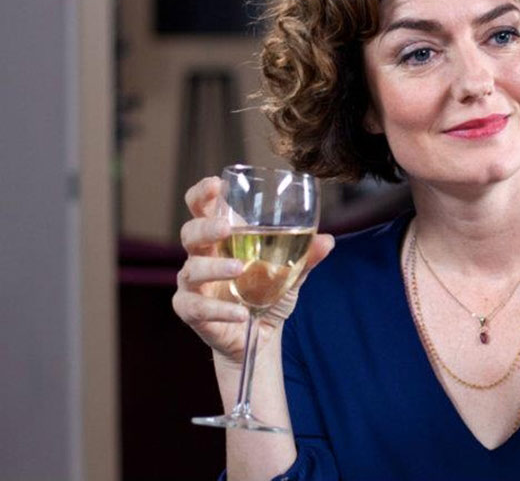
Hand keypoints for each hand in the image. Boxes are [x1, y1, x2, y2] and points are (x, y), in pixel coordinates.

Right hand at [171, 176, 333, 365]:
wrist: (260, 335)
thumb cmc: (268, 293)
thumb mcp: (290, 273)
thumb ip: (305, 256)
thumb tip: (328, 240)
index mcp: (221, 238)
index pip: (201, 208)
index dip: (203, 194)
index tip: (217, 184)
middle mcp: (201, 256)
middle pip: (190, 232)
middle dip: (205, 227)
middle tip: (226, 228)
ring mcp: (193, 284)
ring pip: (191, 270)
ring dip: (214, 267)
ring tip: (239, 269)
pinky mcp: (191, 311)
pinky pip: (197, 307)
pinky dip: (220, 310)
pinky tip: (240, 312)